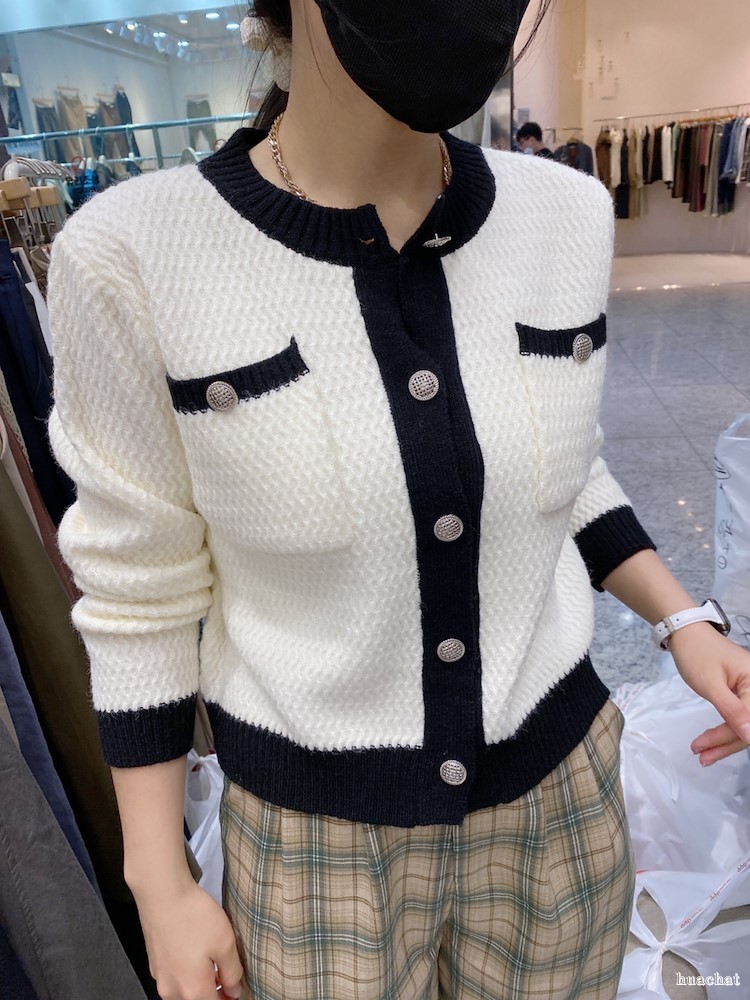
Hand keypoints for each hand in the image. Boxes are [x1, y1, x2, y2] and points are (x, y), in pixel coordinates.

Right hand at [134, 877, 243, 999]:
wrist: (162, 894)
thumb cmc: (195, 917)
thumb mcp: (225, 942)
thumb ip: (232, 972)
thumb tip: (233, 990)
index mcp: (193, 990)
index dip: (229, 998)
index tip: (236, 989)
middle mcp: (172, 990)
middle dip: (213, 994)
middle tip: (227, 979)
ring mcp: (160, 977)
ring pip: (183, 993)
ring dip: (198, 986)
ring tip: (211, 967)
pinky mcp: (154, 963)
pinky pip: (173, 979)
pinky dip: (185, 976)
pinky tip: (193, 956)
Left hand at [668, 622, 749, 765]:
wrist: (687, 633)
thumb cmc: (697, 654)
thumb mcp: (711, 684)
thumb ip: (731, 711)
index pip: (748, 720)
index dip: (729, 738)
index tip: (709, 752)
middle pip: (748, 726)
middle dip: (724, 743)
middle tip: (700, 756)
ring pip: (742, 725)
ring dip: (722, 741)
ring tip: (702, 755)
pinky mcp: (742, 695)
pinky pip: (737, 717)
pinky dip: (723, 731)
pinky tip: (710, 744)